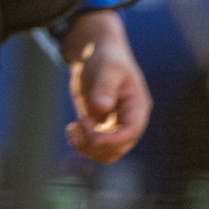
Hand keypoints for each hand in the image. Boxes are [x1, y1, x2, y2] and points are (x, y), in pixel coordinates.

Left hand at [64, 11, 150, 163]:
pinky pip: (94, 148)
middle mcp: (129, 121)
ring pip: (105, 153)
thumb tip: (102, 108)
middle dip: (96, 141)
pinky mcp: (101, 129)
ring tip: (73, 128)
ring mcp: (115, 127)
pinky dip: (80, 145)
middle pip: (118, 148)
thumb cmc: (106, 57)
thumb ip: (105, 87)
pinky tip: (71, 129)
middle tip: (80, 121)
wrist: (96, 55)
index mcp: (137, 107)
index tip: (91, 131)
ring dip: (87, 147)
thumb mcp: (107, 68)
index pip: (131, 133)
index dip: (112, 139)